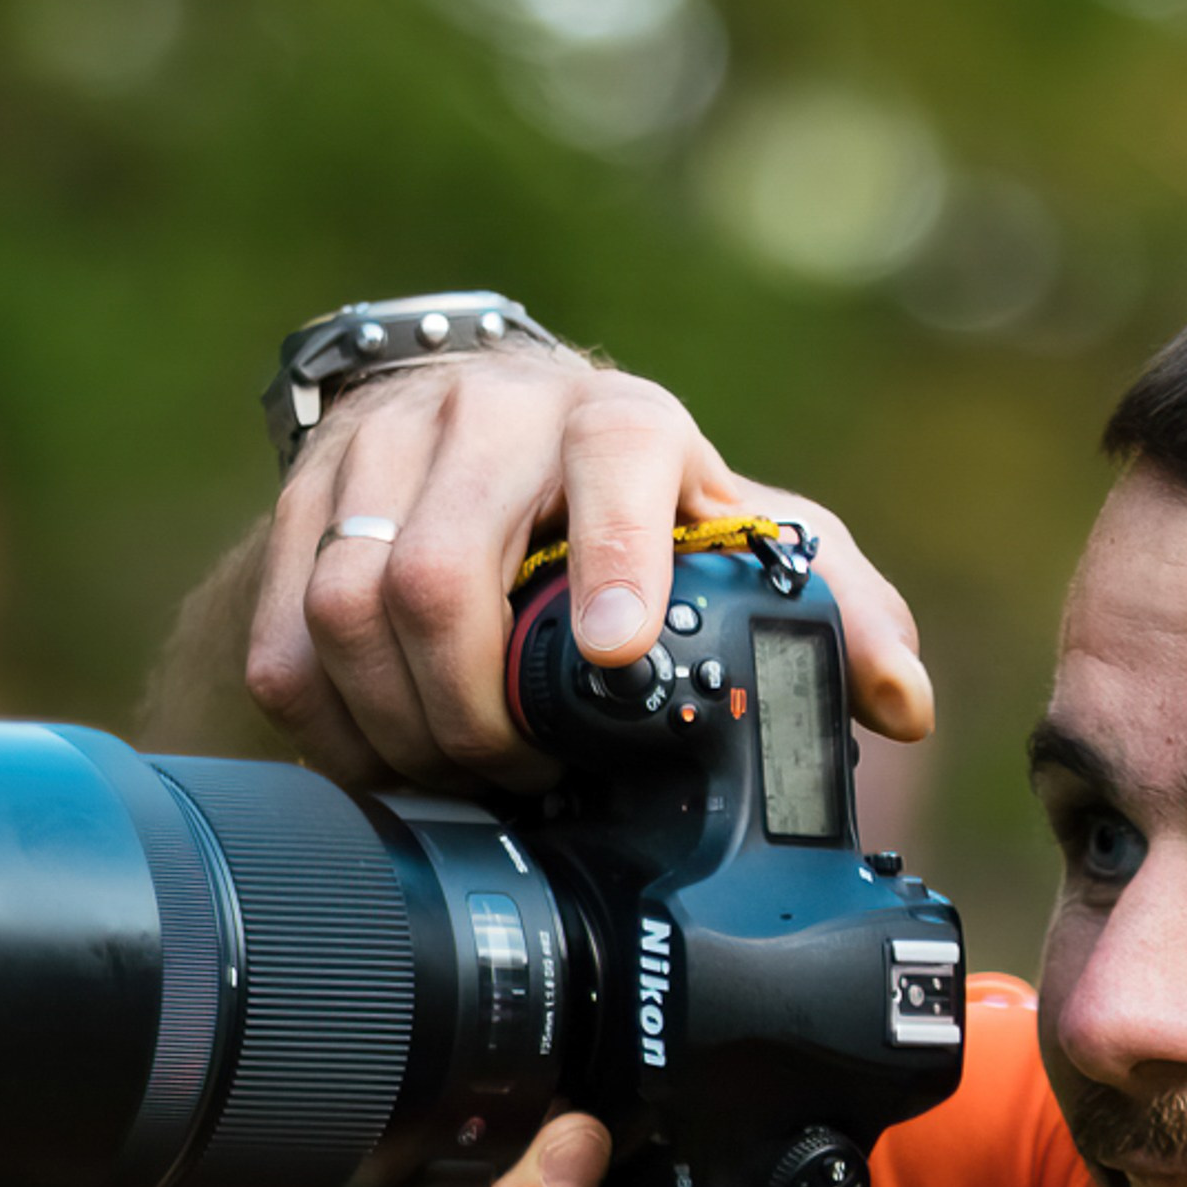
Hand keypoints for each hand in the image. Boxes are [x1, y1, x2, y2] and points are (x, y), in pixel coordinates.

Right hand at [246, 350, 933, 788]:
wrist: (489, 429)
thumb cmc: (634, 501)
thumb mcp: (736, 537)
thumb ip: (829, 607)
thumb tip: (902, 703)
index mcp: (620, 423)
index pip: (614, 466)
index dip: (610, 559)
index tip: (609, 656)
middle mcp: (493, 412)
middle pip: (440, 569)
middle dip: (472, 707)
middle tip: (514, 771)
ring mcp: (385, 445)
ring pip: (348, 603)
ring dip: (396, 722)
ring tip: (447, 774)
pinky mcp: (304, 493)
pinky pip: (284, 627)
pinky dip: (327, 719)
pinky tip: (377, 757)